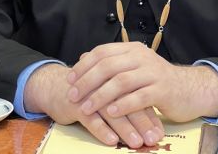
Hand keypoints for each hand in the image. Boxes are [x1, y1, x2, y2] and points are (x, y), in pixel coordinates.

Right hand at [24, 63, 164, 148]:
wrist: (58, 87)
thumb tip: (156, 126)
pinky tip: (112, 141)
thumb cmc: (90, 93)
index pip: (137, 94)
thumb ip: (132, 104)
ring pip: (110, 110)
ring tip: (137, 142)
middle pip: (127, 101)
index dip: (149, 113)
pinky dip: (101, 129)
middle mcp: (105, 82)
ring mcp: (90, 91)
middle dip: (141, 122)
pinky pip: (90, 117)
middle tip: (153, 138)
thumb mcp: (111, 95)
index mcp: (116, 76)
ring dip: (125, 127)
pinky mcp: (75, 103)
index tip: (160, 132)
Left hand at [67, 42, 217, 121]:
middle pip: (109, 66)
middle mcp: (142, 56)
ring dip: (101, 96)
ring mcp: (153, 72)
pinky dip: (122, 105)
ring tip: (86, 108)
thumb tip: (82, 59)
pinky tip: (110, 113)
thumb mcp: (134, 67)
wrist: (188, 89)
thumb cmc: (155, 81)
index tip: (69, 79)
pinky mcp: (162, 90)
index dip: (84, 65)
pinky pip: (139, 97)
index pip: (102, 52)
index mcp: (132, 49)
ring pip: (121, 81)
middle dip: (87, 81)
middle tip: (73, 96)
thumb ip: (112, 63)